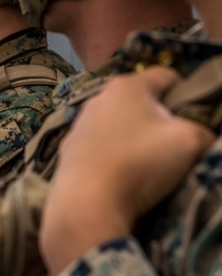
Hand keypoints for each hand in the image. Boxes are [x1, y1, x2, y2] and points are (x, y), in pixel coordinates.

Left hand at [40, 67, 215, 274]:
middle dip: (161, 116)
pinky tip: (123, 171)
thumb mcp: (190, 141)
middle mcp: (99, 97)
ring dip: (137, 135)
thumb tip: (202, 134)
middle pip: (141, 100)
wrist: (87, 200)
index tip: (197, 115)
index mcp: (127, 86)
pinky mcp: (71, 147)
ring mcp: (80, 122)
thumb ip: (204, 130)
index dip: (188, 92)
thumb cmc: (140, 162)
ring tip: (150, 160)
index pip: (167, 75)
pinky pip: (102, 143)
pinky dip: (116, 152)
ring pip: (120, 121)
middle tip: (176, 140)